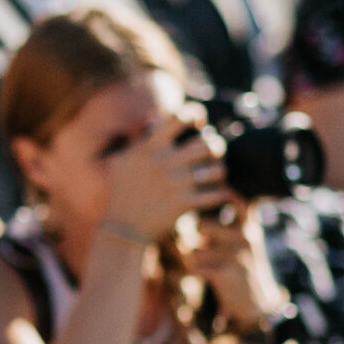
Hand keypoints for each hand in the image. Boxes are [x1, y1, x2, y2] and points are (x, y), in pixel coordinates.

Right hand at [101, 113, 228, 244]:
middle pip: (208, 143)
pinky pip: (217, 194)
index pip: (178, 117)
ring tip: (215, 176)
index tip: (200, 123)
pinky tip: (217, 195)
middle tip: (213, 155)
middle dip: (216, 148)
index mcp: (149, 148)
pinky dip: (222, 194)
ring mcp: (175, 183)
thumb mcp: (121, 163)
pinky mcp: (184, 203)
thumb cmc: (121, 195)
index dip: (195, 114)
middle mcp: (163, 162)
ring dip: (220, 172)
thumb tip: (152, 121)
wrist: (122, 230)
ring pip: (217, 169)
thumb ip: (138, 142)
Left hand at [181, 203, 284, 327]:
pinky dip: (194, 273)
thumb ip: (235, 220)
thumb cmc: (243, 268)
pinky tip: (209, 277)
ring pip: (192, 249)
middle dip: (194, 239)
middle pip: (199, 225)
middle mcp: (244, 237)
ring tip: (212, 267)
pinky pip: (193, 266)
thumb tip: (216, 198)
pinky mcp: (224, 271)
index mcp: (249, 227)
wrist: (257, 303)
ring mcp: (235, 254)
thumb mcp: (246, 242)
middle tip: (203, 250)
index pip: (236, 200)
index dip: (223, 194)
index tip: (217, 193)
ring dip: (194, 260)